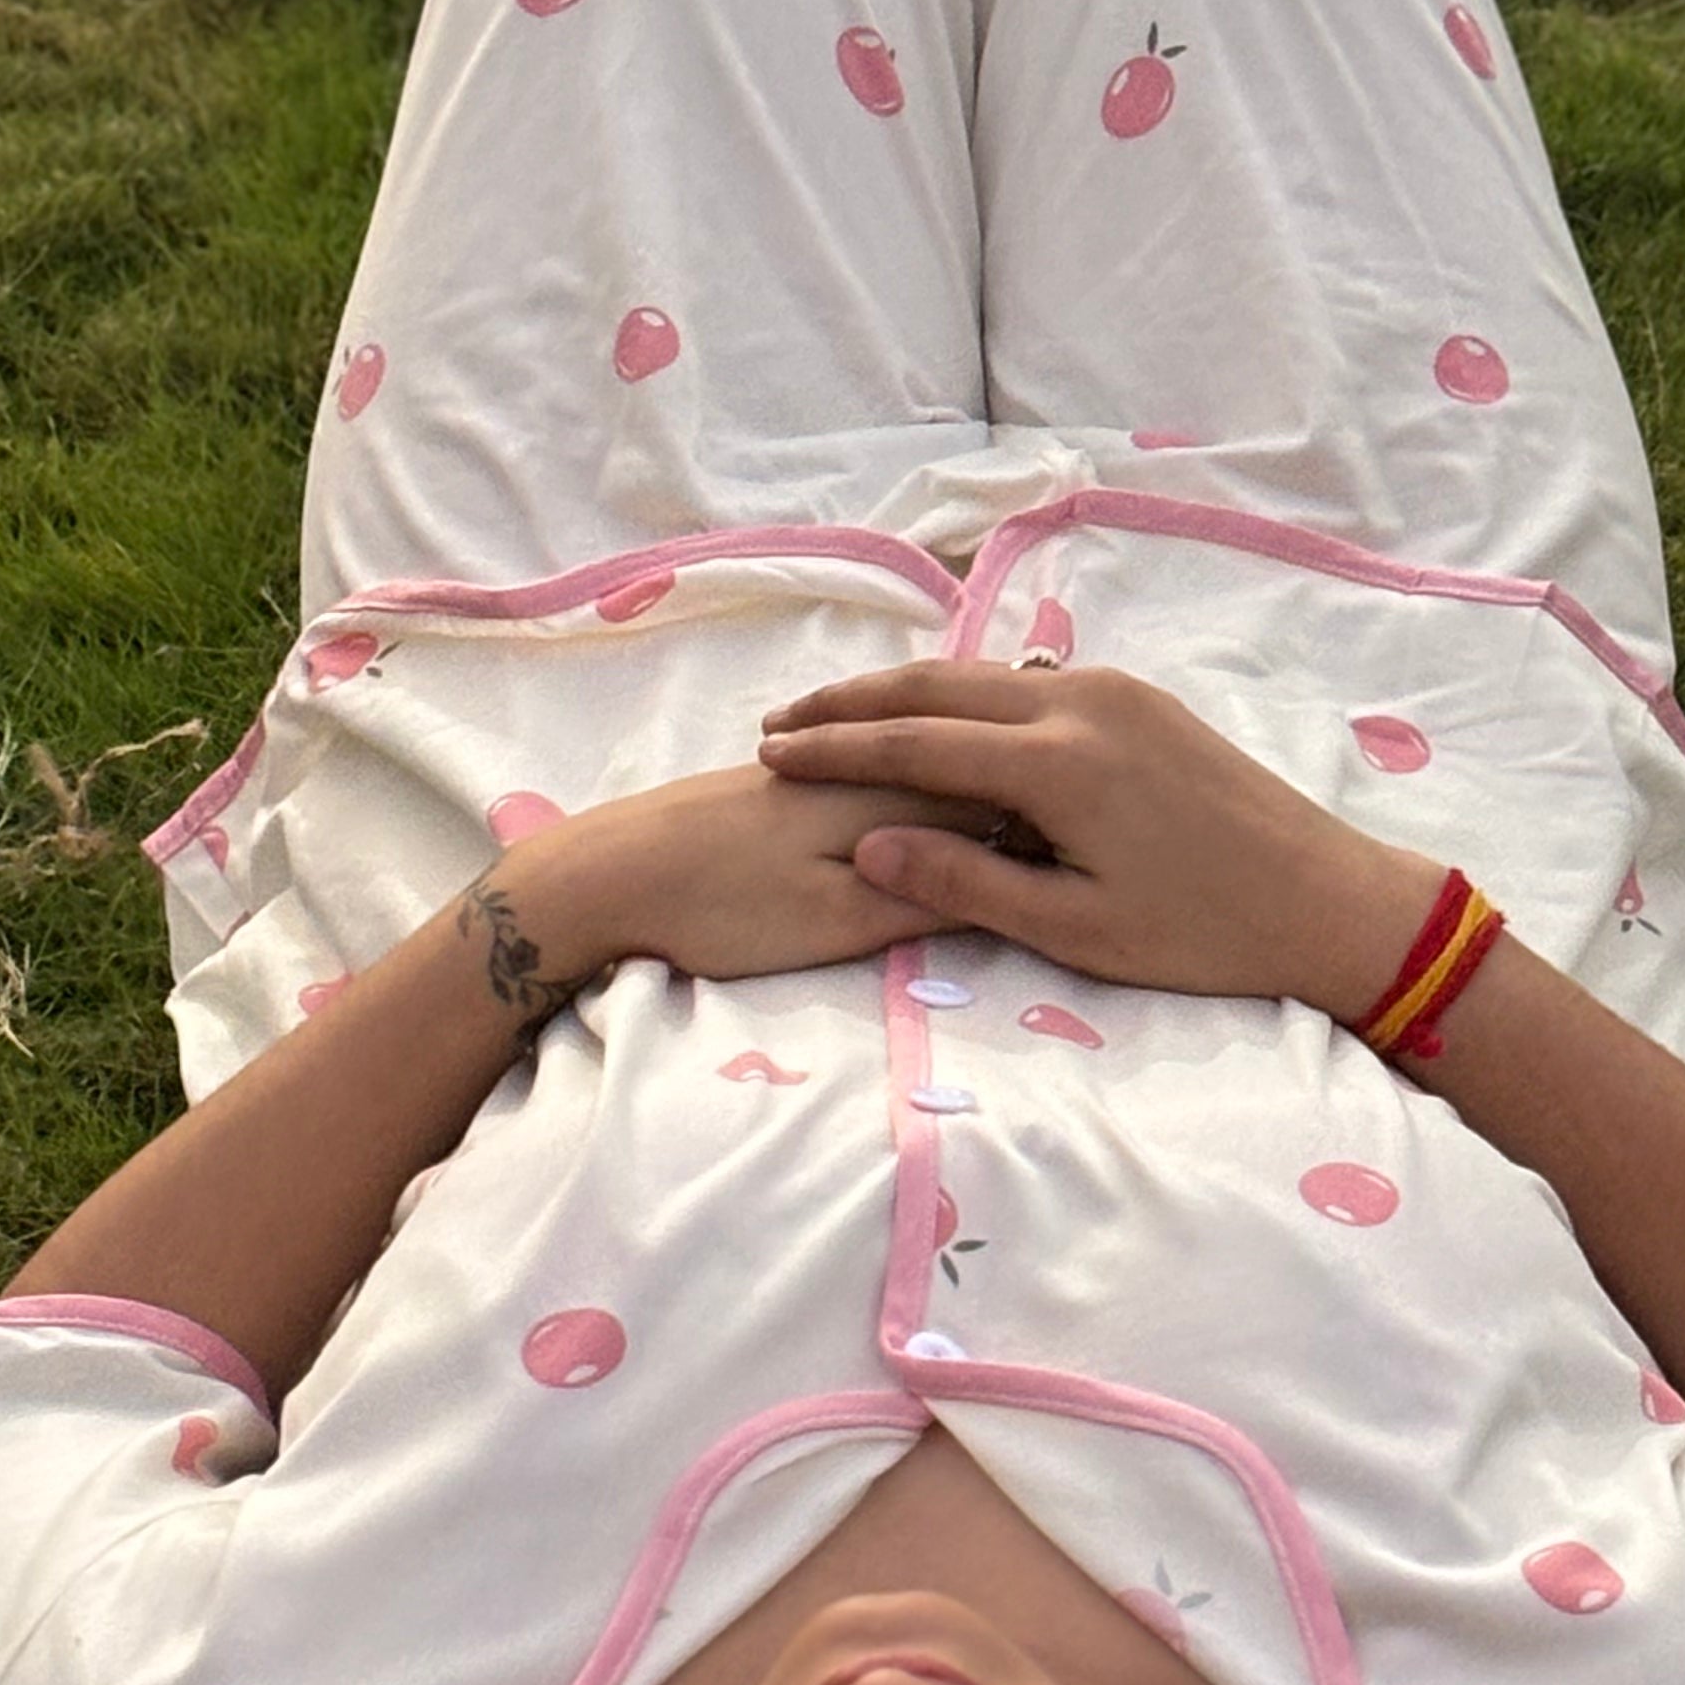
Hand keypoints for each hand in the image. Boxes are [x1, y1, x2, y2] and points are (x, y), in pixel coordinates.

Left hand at [559, 760, 1020, 986]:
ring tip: (998, 830)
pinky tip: (908, 827)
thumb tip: (1009, 877)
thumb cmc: (724, 909)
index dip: (1040, 825)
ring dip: (954, 795)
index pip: (993, 792)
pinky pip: (865, 781)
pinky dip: (900, 798)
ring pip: (909, 774)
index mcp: (885, 790)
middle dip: (1006, 801)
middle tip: (1058, 844)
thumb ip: (926, 895)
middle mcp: (858, 763)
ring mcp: (813, 768)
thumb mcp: (837, 921)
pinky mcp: (774, 783)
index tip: (1083, 857)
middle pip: (956, 773)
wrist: (602, 878)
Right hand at [755, 659, 1436, 1009]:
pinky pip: (1025, 681)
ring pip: (980, 676)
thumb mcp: (1077, 928)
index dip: (833, 749)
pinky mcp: (1141, 699)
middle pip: (936, 687)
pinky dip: (962, 694)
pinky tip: (935, 717)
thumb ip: (965, 880)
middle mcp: (1081, 705)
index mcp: (1059, 764)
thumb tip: (868, 843)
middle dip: (851, 704)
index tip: (766, 756)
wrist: (1329, 898)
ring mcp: (1115, 692)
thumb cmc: (1204, 934)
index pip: (913, 743)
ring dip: (904, 693)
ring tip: (837, 717)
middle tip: (779, 726)